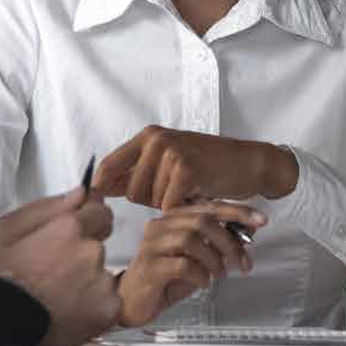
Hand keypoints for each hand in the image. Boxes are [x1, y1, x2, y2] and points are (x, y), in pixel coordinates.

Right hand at [0, 188, 120, 345]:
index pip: (99, 210)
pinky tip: (61, 312)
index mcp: (68, 228)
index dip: (86, 218)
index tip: (76, 229)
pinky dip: (89, 308)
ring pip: (100, 276)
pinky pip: (105, 303)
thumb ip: (47, 208)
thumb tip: (78, 195)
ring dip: (83, 282)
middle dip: (78, 254)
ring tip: (50, 296)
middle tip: (46, 272)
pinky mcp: (106, 313)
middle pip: (96, 245)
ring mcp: (101, 285)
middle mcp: (90, 253)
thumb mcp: (3, 231)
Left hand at [93, 126, 296, 210]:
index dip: (101, 188)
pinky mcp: (187, 169)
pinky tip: (196, 196)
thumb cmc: (207, 165)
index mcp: (147, 136)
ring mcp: (171, 152)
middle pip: (131, 191)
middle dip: (150, 200)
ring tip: (188, 190)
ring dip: (169, 204)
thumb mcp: (167, 162)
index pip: (108, 165)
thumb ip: (135, 174)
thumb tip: (98, 188)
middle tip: (175, 192)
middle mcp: (156, 140)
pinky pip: (170, 205)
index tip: (101, 204)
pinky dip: (183, 208)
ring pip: (151, 200)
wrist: (247, 162)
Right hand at [116, 202, 265, 326]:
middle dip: (229, 241)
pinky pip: (181, 264)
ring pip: (191, 239)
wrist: (131, 301)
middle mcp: (160, 226)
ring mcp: (152, 246)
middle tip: (242, 261)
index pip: (208, 207)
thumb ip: (218, 244)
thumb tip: (248, 232)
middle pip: (201, 220)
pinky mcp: (149, 268)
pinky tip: (203, 282)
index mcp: (173, 219)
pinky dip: (200, 274)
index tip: (261, 220)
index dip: (237, 211)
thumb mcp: (198, 259)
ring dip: (214, 258)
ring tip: (220, 274)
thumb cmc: (164, 278)